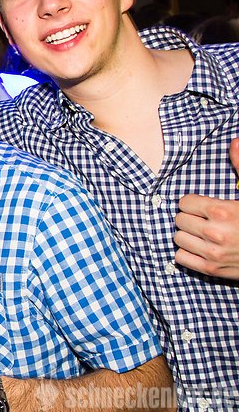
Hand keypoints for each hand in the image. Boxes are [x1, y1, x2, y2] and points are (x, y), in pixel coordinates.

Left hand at [174, 138, 238, 279]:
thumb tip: (235, 142)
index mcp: (223, 211)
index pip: (184, 202)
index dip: (194, 203)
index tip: (205, 206)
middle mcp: (214, 233)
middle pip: (179, 219)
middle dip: (190, 218)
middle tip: (205, 220)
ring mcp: (212, 253)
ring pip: (178, 238)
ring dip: (188, 235)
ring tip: (204, 234)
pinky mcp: (211, 270)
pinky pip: (181, 257)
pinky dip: (188, 253)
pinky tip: (202, 247)